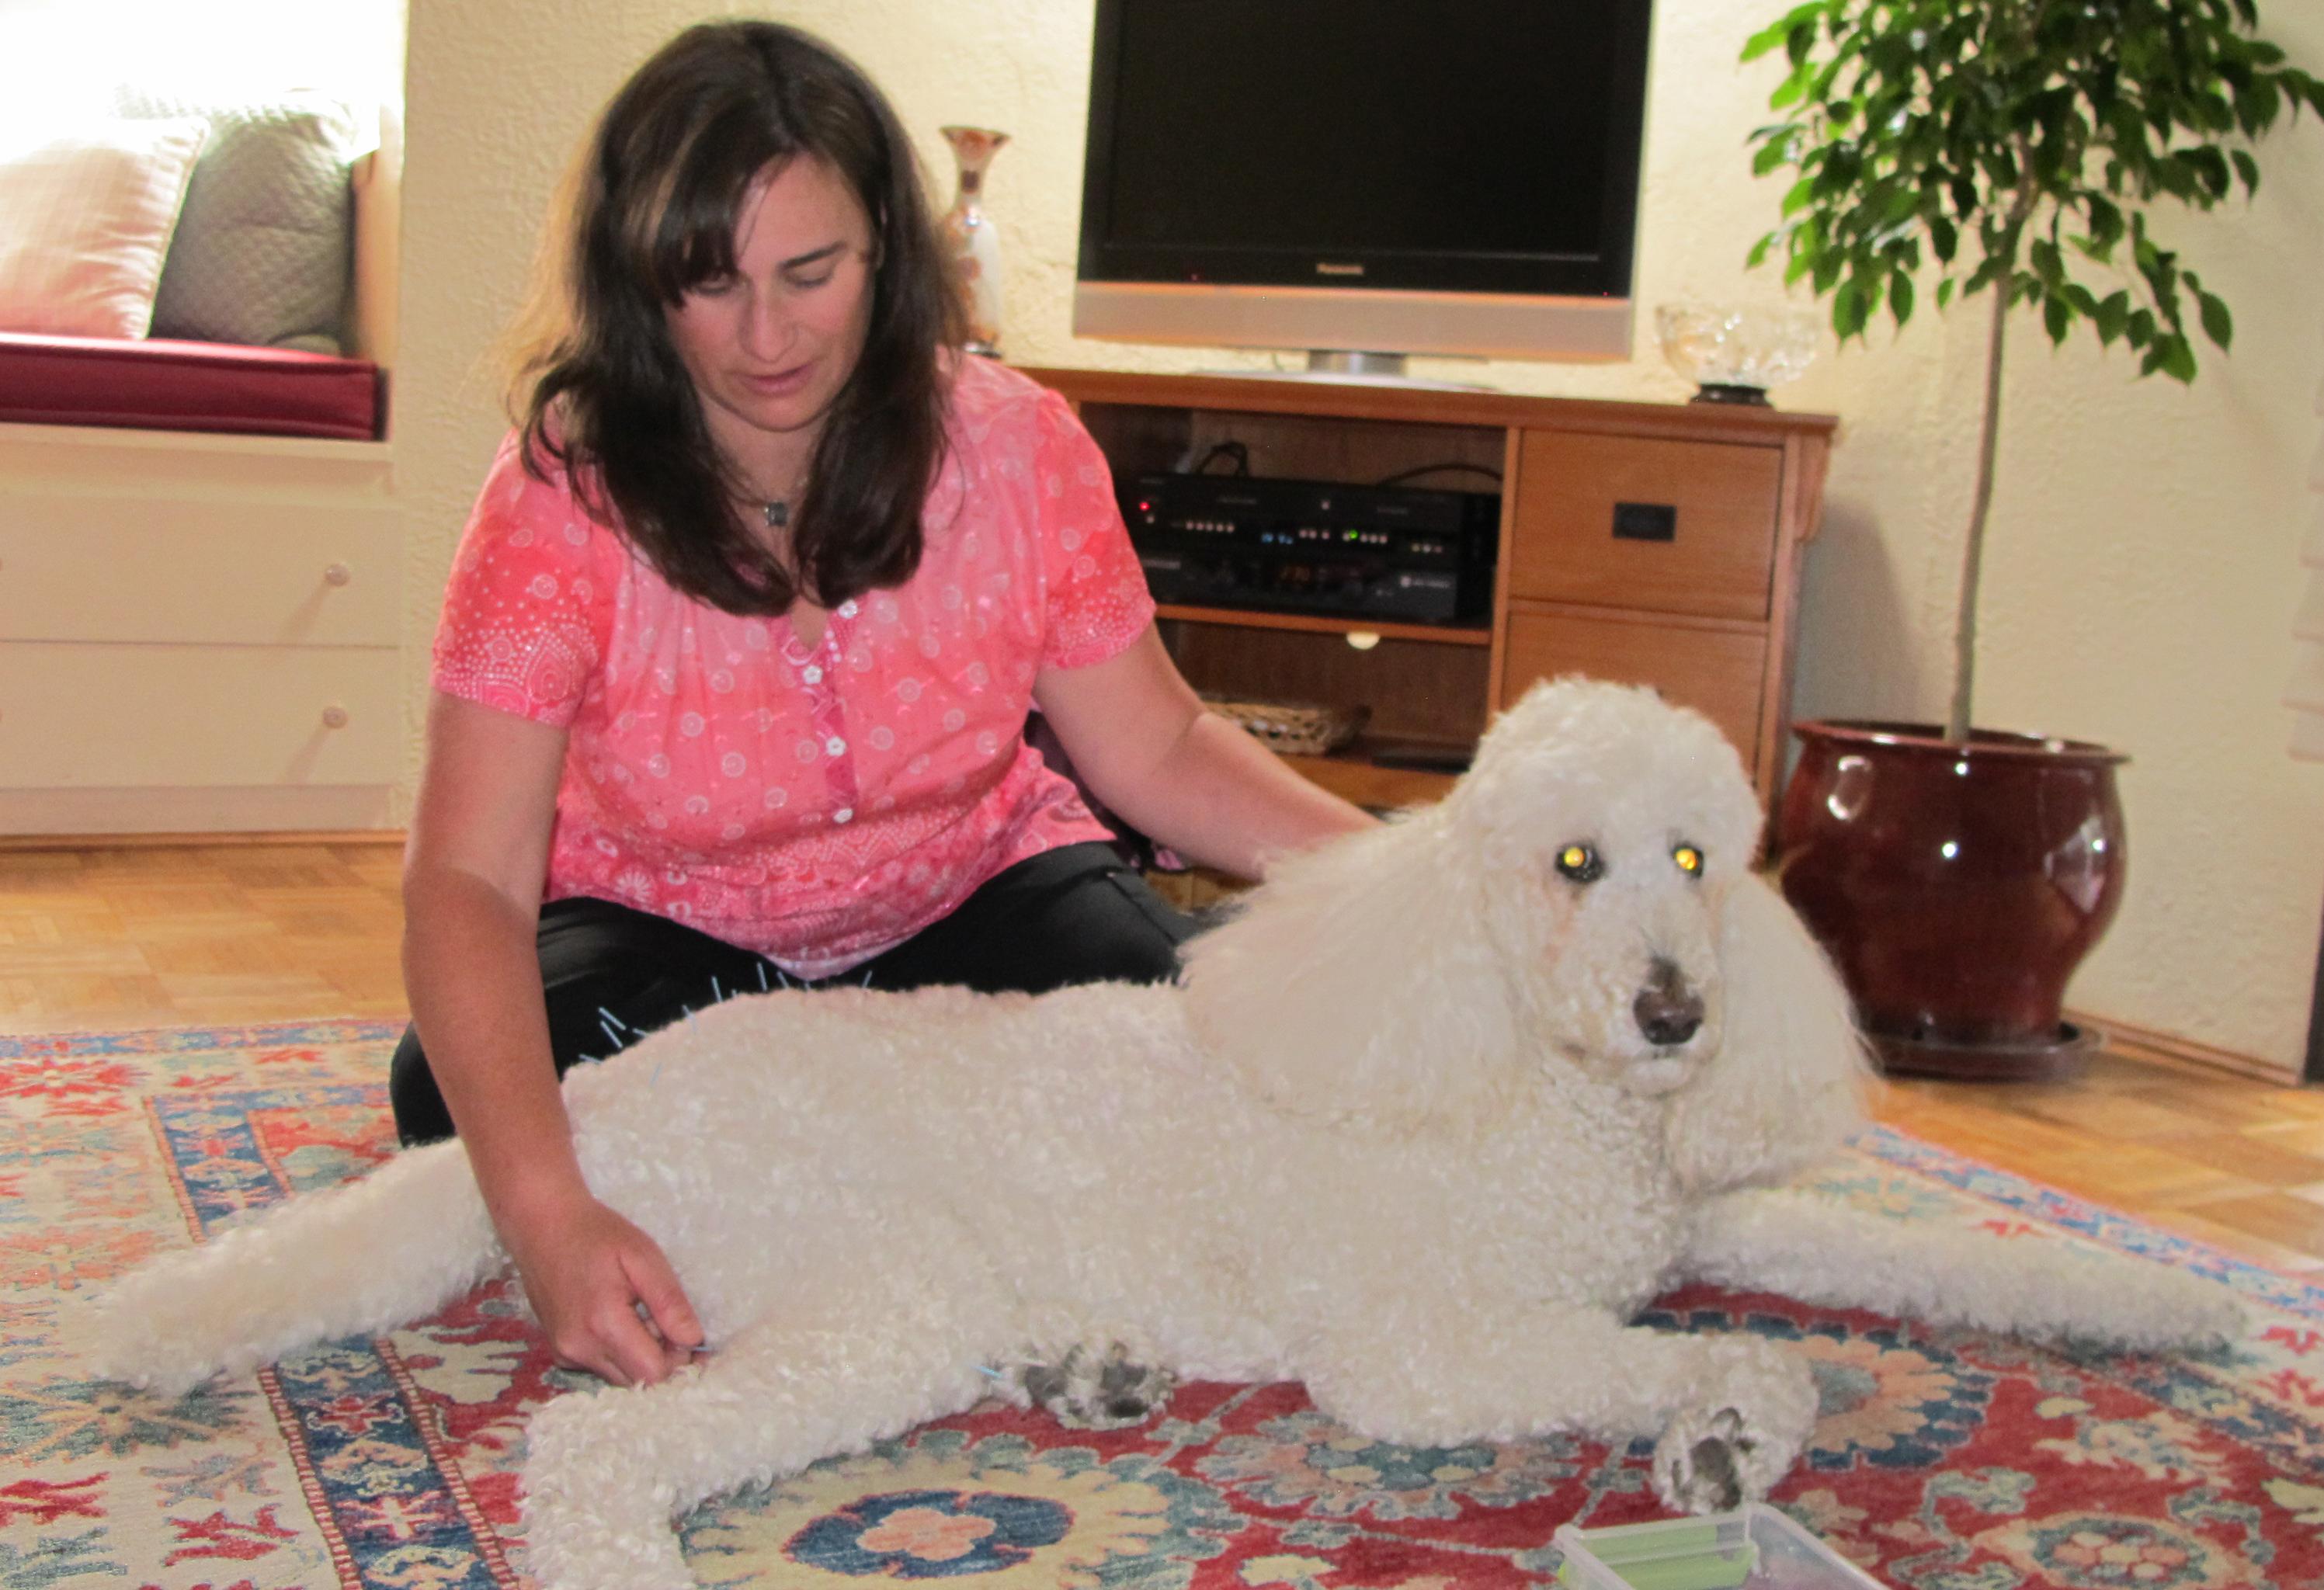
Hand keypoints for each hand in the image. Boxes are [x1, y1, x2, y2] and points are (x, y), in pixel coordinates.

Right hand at [501, 1191, 705, 1386]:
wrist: (542, 1226)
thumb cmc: (597, 1234)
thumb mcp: (643, 1256)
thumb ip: (669, 1301)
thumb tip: (693, 1340)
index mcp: (604, 1324)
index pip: (653, 1374)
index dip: (677, 1357)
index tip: (680, 1327)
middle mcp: (580, 1348)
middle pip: (637, 1382)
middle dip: (659, 1357)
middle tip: (657, 1315)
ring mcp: (566, 1353)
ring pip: (619, 1377)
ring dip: (637, 1355)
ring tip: (634, 1312)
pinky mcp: (559, 1352)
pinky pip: (600, 1366)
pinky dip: (616, 1351)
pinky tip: (612, 1316)